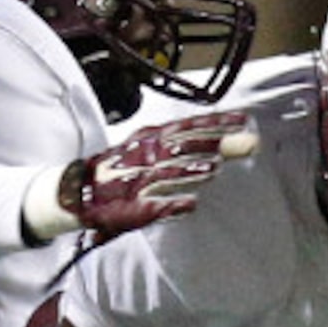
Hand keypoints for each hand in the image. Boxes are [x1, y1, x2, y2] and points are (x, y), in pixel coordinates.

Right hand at [49, 112, 256, 242]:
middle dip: (214, 142)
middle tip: (246, 143)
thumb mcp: (154, 150)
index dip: (216, 123)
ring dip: (192, 170)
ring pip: (168, 172)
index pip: (188, 127)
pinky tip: (191, 204)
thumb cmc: (126, 171)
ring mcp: (139, 180)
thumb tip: (233, 141)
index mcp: (153, 139)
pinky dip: (172, 204)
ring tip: (216, 168)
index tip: (244, 120)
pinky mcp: (135, 207)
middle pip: (184, 145)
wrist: (80, 192)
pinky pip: (155, 205)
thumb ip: (192, 146)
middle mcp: (147, 154)